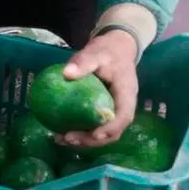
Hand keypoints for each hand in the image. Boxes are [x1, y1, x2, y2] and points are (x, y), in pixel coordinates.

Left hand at [55, 30, 138, 147]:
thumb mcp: (96, 52)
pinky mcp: (105, 112)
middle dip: (91, 140)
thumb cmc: (108, 51)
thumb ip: (83, 62)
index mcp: (127, 95)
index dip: (109, 129)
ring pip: (104, 134)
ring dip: (85, 141)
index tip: (92, 135)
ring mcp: (115, 112)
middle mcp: (124, 107)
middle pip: (113, 132)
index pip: (123, 118)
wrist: (116, 48)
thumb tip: (65, 74)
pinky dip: (82, 134)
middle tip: (68, 138)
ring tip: (62, 139)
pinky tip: (63, 133)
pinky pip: (96, 127)